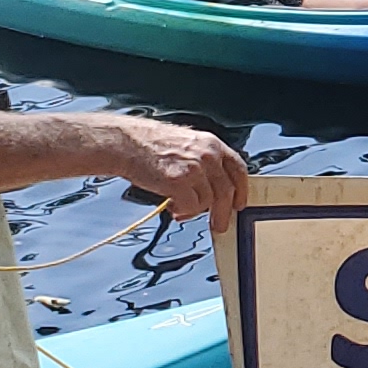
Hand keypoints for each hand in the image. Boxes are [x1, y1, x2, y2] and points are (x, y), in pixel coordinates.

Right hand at [113, 115, 249, 228]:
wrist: (125, 143)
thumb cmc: (149, 145)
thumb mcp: (186, 145)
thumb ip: (203, 162)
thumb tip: (210, 188)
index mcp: (211, 143)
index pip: (238, 168)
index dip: (242, 189)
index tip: (240, 203)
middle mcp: (207, 155)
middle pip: (227, 191)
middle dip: (223, 212)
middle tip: (219, 225)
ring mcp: (194, 168)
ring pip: (208, 201)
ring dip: (195, 210)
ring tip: (180, 208)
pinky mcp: (179, 182)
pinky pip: (191, 206)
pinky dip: (183, 211)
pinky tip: (172, 207)